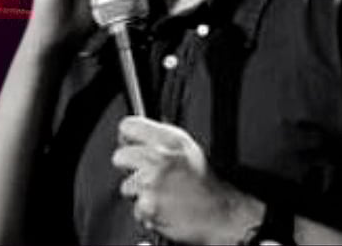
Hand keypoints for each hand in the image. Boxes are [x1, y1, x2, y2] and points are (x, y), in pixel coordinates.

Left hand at [113, 116, 263, 244]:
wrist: (222, 215)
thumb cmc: (205, 185)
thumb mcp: (188, 150)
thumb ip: (161, 139)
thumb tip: (137, 135)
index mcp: (169, 140)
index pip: (128, 126)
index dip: (127, 138)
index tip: (131, 146)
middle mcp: (159, 157)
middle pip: (119, 156)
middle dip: (129, 169)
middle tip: (147, 176)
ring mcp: (152, 181)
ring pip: (125, 186)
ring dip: (139, 193)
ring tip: (161, 194)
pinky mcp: (149, 205)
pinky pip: (135, 208)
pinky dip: (146, 211)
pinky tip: (163, 207)